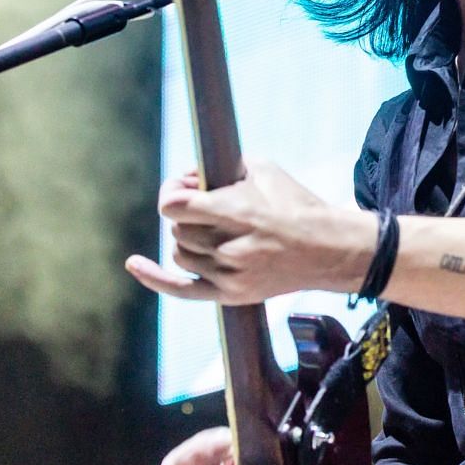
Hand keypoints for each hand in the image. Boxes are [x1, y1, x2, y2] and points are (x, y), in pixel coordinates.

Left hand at [124, 160, 374, 304]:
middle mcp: (231, 248)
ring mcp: (231, 275)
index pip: (176, 206)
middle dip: (186, 215)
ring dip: (188, 240)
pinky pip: (182, 290)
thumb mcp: (263, 169)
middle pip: (179, 231)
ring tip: (213, 230)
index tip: (183, 188)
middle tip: (205, 206)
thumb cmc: (296, 204)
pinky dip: (154, 277)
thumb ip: (222, 169)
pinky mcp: (232, 294)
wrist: (330, 250)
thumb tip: (187, 179)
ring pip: (180, 254)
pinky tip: (134, 264)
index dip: (172, 193)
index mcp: (239, 213)